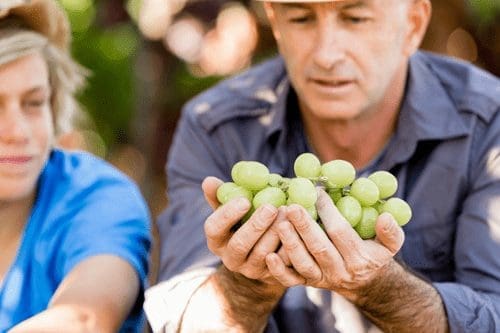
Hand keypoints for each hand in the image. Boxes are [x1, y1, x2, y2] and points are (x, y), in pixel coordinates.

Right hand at [202, 176, 285, 283]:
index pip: (214, 229)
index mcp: (216, 240)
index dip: (228, 215)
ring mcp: (251, 270)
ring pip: (263, 254)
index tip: (245, 200)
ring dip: (276, 232)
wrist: (265, 249)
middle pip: (240, 244)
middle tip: (271, 207)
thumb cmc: (245, 219)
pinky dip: (290, 245)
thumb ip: (221, 195)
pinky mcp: (272, 276)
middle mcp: (230, 259)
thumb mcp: (232, 208)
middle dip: (256, 225)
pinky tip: (298, 229)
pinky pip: (283, 263)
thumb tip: (208, 181)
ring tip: (288, 212)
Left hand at [265, 188, 404, 300]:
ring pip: (303, 264)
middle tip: (292, 206)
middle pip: (319, 248)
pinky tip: (269, 256)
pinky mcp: (308, 283)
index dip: (328, 211)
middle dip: (304, 227)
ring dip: (290, 243)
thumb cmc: (374, 254)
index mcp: (360, 258)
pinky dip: (279, 271)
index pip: (341, 232)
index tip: (317, 191)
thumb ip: (391, 232)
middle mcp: (340, 271)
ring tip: (279, 222)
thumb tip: (386, 217)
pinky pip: (291, 281)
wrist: (364, 283)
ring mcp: (322, 279)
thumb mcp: (390, 245)